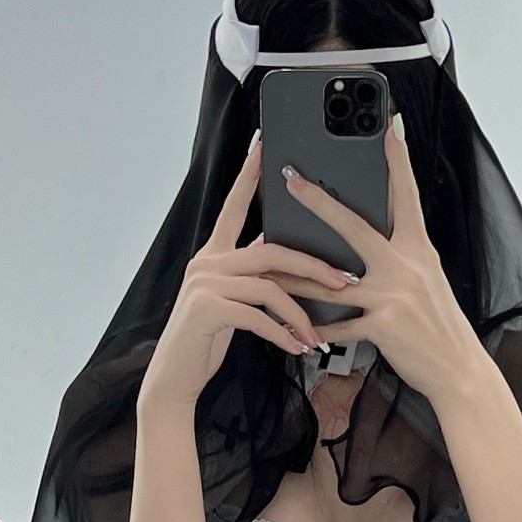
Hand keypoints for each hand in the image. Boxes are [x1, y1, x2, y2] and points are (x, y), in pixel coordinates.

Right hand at [141, 133, 354, 410]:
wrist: (175, 376)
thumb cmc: (208, 337)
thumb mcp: (233, 300)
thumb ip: (255, 276)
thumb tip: (292, 261)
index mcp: (215, 253)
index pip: (235, 205)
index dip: (251, 174)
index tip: (266, 144)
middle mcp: (207, 261)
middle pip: (272, 249)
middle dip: (314, 266)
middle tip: (346, 281)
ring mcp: (205, 283)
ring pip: (270, 285)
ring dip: (302, 313)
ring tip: (318, 334)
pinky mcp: (206, 309)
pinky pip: (258, 316)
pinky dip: (283, 334)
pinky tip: (298, 348)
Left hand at [278, 115, 483, 402]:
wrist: (460, 370)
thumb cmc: (440, 325)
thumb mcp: (427, 280)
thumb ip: (401, 258)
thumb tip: (370, 242)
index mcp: (419, 249)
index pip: (407, 196)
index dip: (399, 160)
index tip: (389, 127)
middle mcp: (407, 265)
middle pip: (355, 226)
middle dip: (319, 202)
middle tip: (291, 179)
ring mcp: (394, 295)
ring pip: (331, 280)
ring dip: (294, 276)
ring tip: (265, 267)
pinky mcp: (384, 325)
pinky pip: (339, 324)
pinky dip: (315, 326)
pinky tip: (294, 327)